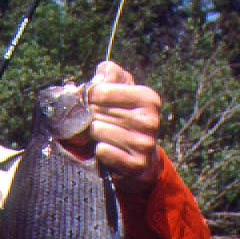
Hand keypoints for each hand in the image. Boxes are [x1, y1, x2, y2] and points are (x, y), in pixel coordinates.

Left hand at [86, 60, 162, 194]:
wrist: (140, 155)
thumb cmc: (125, 116)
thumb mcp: (122, 89)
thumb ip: (110, 73)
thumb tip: (101, 75)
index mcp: (148, 99)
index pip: (101, 92)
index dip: (89, 97)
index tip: (89, 101)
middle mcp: (150, 121)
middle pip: (98, 112)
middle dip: (90, 116)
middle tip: (95, 120)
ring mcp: (144, 144)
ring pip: (98, 130)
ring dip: (93, 133)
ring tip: (102, 135)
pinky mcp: (136, 164)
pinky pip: (102, 151)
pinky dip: (99, 150)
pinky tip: (107, 149)